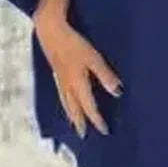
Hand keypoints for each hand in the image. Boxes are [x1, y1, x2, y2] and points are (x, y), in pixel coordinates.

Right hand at [33, 10, 121, 138]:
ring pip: (66, 103)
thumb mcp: (93, 58)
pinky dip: (65, 103)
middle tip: (83, 135)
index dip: (97, 119)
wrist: (49, 31)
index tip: (104, 131)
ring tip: (74, 124)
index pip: (89, 107)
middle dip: (80, 122)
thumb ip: (105, 75)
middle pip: (74, 109)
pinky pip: (61, 95)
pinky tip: (65, 101)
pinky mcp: (56, 72)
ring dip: (71, 115)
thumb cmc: (73, 43)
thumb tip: (117, 93)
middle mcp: (67, 85)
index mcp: (78, 84)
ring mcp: (59, 79)